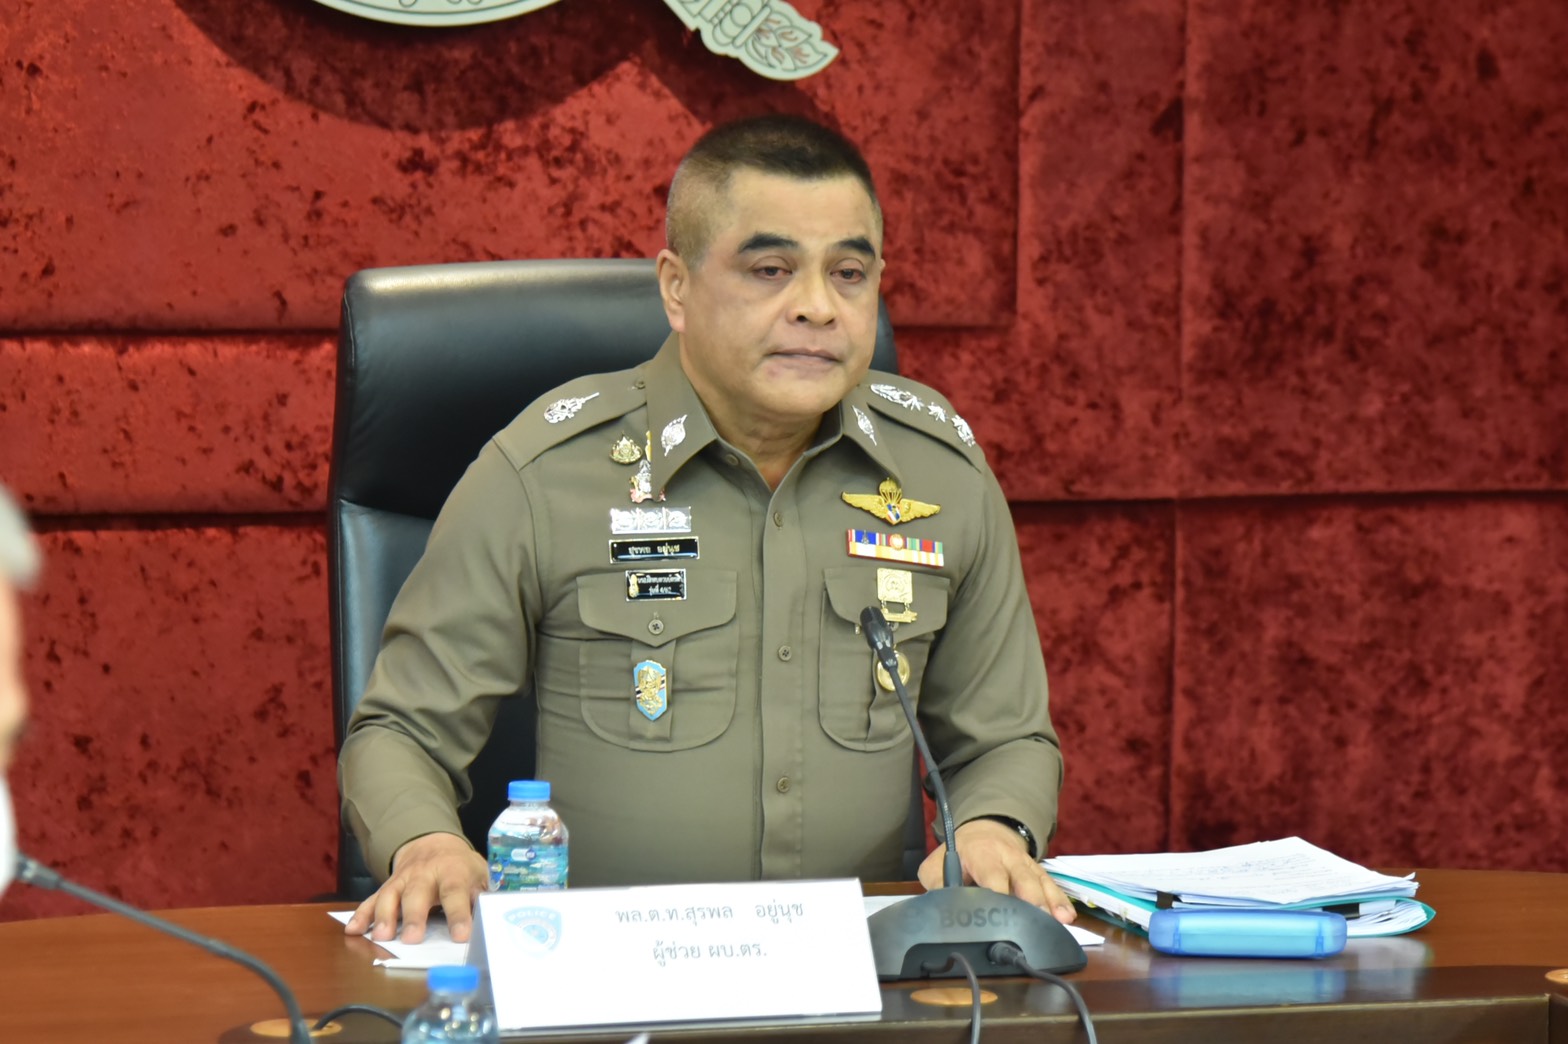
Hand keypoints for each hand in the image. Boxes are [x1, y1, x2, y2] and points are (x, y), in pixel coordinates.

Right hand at [343, 832, 488, 943]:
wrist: (434, 843)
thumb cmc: (461, 867)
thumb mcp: (479, 874)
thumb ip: (482, 895)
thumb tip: (490, 917)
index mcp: (452, 871)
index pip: (455, 892)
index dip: (459, 914)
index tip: (461, 936)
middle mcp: (424, 874)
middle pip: (417, 894)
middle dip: (414, 917)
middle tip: (412, 940)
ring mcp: (402, 880)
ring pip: (390, 896)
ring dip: (384, 916)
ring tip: (382, 937)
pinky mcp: (387, 887)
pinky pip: (371, 899)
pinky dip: (361, 914)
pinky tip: (353, 929)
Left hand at [917, 818, 1076, 923]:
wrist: (984, 833)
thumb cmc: (960, 855)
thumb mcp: (937, 865)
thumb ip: (938, 884)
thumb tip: (941, 905)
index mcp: (981, 853)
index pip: (991, 872)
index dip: (997, 890)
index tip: (1001, 907)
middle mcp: (1007, 857)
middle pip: (1022, 876)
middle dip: (1030, 897)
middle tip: (1036, 918)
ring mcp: (1025, 865)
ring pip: (1040, 882)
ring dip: (1049, 902)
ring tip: (1058, 921)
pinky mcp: (1037, 874)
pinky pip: (1051, 886)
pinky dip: (1059, 902)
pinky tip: (1066, 917)